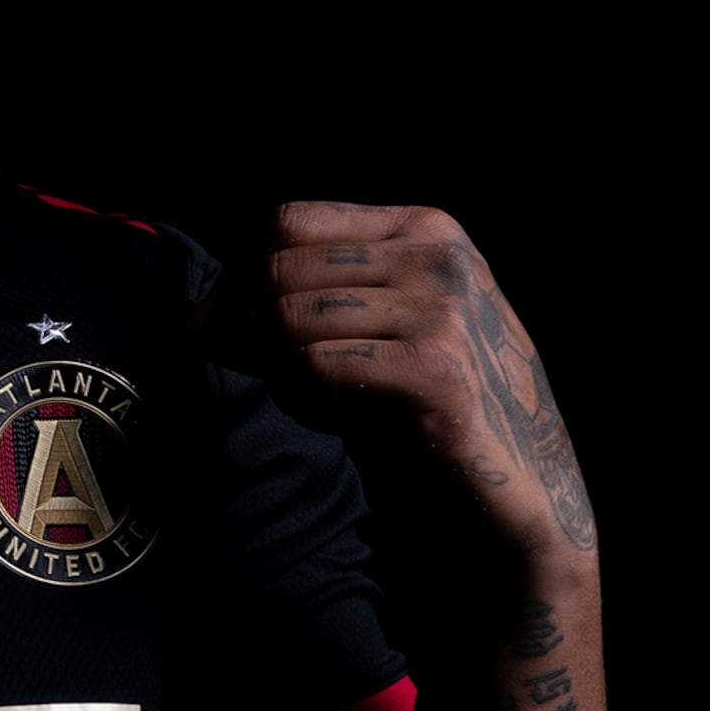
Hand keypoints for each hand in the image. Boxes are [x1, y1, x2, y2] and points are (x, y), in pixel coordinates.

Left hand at [266, 203, 595, 559]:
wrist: (515, 489)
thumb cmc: (426, 406)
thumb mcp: (370, 331)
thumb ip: (298, 302)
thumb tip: (195, 318)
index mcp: (424, 228)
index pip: (287, 221)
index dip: (243, 275)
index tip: (231, 327)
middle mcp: (437, 255)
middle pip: (280, 269)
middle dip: (249, 328)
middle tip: (269, 376)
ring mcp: (442, 310)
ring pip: (290, 318)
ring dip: (281, 371)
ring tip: (316, 401)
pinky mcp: (437, 371)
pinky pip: (316, 366)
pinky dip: (305, 399)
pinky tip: (337, 420)